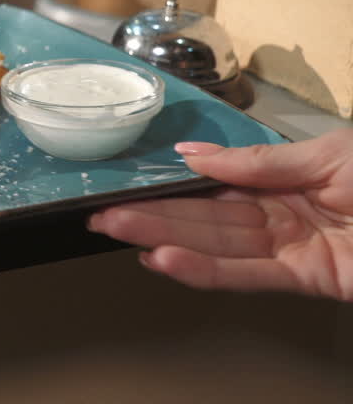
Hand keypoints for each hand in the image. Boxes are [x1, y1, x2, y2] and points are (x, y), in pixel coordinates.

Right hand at [89, 128, 352, 300]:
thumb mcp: (331, 152)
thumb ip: (260, 162)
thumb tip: (195, 158)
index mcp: (291, 176)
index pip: (219, 183)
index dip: (174, 185)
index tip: (129, 183)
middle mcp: (287, 213)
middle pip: (208, 216)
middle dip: (154, 214)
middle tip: (103, 212)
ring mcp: (296, 248)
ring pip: (218, 245)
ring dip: (164, 239)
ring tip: (117, 230)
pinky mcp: (309, 280)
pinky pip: (248, 275)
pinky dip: (205, 270)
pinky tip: (165, 260)